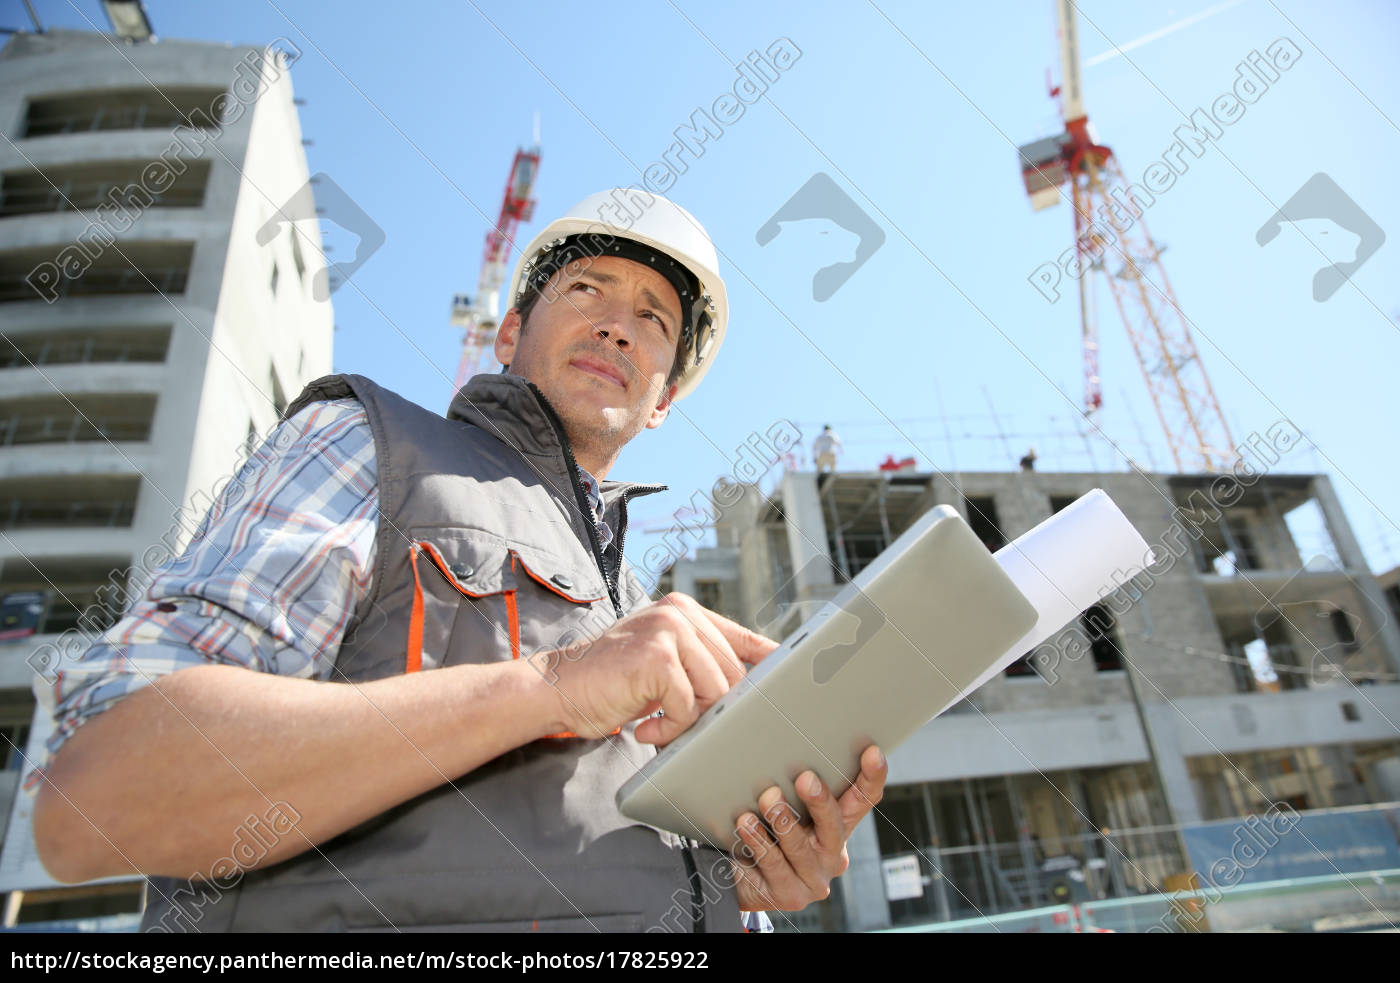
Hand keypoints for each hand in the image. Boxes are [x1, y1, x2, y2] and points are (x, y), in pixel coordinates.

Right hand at [544, 592, 777, 743]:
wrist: (555, 689)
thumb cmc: (610, 683)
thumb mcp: (662, 664)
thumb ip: (701, 665)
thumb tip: (754, 689)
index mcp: (687, 611)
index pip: (748, 640)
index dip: (774, 668)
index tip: (798, 687)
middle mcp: (681, 613)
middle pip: (734, 675)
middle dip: (713, 710)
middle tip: (677, 722)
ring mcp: (669, 630)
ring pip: (715, 692)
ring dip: (689, 721)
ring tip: (655, 722)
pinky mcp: (657, 656)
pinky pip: (688, 707)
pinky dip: (668, 728)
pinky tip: (642, 726)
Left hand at [730, 745, 887, 911]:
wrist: (741, 880)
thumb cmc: (767, 831)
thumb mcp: (785, 807)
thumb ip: (792, 784)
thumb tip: (779, 736)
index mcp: (839, 825)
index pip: (863, 800)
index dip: (872, 777)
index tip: (872, 752)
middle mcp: (832, 854)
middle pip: (834, 825)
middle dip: (820, 801)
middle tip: (806, 778)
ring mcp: (813, 878)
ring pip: (800, 847)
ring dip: (783, 820)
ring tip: (768, 798)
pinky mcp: (790, 895)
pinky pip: (773, 864)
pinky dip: (758, 841)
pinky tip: (745, 823)